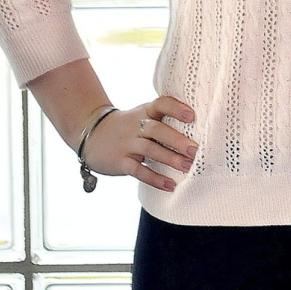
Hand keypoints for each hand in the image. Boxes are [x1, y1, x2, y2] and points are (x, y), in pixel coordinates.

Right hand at [82, 96, 196, 192]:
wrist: (92, 135)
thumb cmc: (128, 126)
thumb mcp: (142, 115)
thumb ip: (163, 119)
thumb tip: (198, 128)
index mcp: (145, 111)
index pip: (161, 104)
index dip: (176, 108)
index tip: (192, 116)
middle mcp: (136, 125)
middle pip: (158, 130)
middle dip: (177, 140)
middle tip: (195, 150)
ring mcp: (127, 144)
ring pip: (150, 150)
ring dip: (170, 159)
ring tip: (188, 167)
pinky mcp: (120, 162)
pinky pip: (138, 171)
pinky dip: (155, 179)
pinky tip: (170, 185)